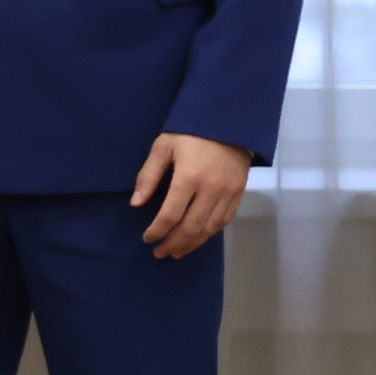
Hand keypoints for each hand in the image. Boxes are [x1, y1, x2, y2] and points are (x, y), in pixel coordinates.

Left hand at [129, 131, 249, 259]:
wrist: (230, 122)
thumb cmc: (190, 132)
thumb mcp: (163, 147)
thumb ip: (148, 176)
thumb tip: (136, 204)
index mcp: (189, 178)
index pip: (171, 215)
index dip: (157, 231)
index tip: (147, 239)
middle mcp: (211, 189)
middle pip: (191, 227)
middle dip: (173, 243)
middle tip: (159, 253)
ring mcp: (228, 192)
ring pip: (210, 228)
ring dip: (192, 243)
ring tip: (176, 252)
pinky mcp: (239, 193)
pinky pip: (225, 220)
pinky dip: (210, 233)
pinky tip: (198, 238)